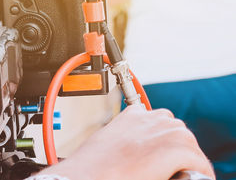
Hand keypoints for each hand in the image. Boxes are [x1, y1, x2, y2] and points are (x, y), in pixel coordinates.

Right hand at [37, 105, 214, 179]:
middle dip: (176, 151)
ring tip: (176, 174)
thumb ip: (127, 139)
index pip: (159, 122)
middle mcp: (151, 117)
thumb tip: (136, 151)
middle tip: (168, 169)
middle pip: (178, 132)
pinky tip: (187, 179)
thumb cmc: (92, 165)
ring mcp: (165, 131)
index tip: (159, 156)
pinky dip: (199, 173)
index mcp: (133, 113)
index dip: (161, 142)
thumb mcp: (108, 142)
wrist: (86, 174)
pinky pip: (200, 163)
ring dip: (188, 161)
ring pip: (190, 146)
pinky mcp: (176, 149)